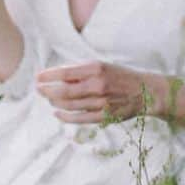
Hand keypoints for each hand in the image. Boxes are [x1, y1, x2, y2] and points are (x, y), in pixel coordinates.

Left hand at [35, 61, 154, 124]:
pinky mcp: (104, 116)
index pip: (65, 72)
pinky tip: (57, 113)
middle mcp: (98, 85)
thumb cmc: (120, 76)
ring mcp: (101, 102)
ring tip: (47, 99)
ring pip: (69, 105)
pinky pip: (79, 119)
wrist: (146, 91)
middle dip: (47, 91)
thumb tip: (56, 76)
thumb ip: (80, 70)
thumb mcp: (101, 66)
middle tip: (38, 89)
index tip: (38, 77)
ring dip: (54, 102)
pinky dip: (65, 117)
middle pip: (64, 91)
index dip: (48, 76)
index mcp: (96, 68)